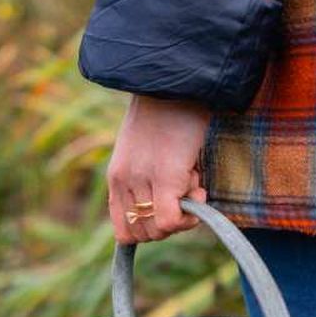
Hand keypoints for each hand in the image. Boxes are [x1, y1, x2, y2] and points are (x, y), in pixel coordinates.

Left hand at [106, 95, 211, 243]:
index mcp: (116, 176)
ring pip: (158, 230)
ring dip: (181, 216)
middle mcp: (124, 181)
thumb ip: (148, 178)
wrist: (179, 81)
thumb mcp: (148, 149)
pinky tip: (199, 190)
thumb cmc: (170, 112)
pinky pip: (170, 221)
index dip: (151, 228)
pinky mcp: (165, 177)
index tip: (170, 209)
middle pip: (143, 235)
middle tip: (184, 193)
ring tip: (192, 182)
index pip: (124, 230)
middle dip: (169, 224)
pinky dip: (188, 217)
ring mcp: (142, 180)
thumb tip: (175, 207)